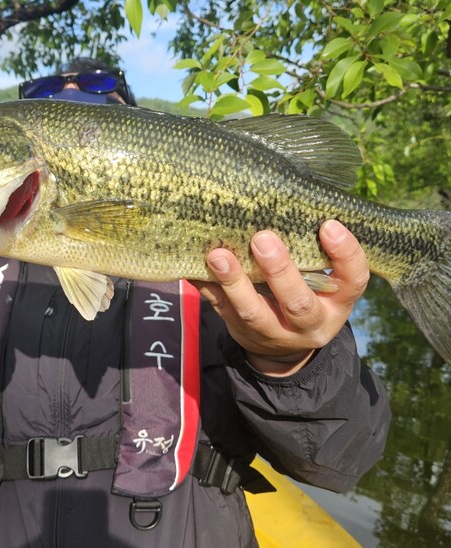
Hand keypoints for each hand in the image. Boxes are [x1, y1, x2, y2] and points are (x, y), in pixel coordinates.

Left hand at [191, 220, 369, 375]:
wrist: (285, 347)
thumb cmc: (308, 292)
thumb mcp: (324, 280)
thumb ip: (314, 251)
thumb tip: (288, 200)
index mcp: (338, 303)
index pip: (353, 279)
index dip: (344, 254)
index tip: (328, 225)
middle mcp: (310, 322)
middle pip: (298, 302)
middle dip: (279, 271)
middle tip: (262, 238)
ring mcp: (274, 332)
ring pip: (254, 312)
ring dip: (234, 282)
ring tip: (218, 255)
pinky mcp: (242, 330)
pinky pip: (221, 310)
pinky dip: (208, 286)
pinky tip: (195, 265)